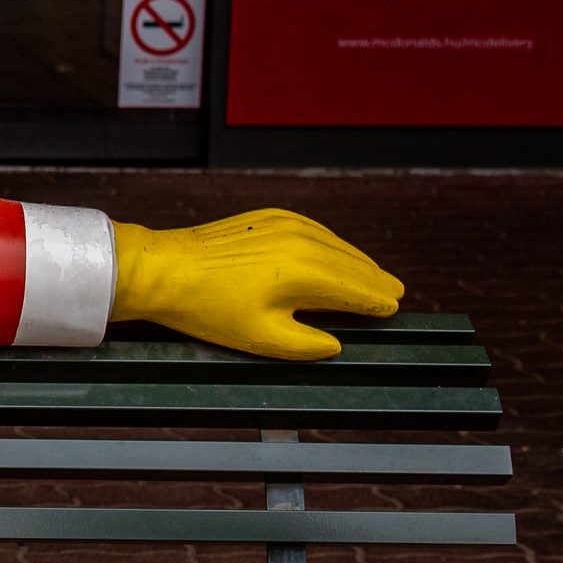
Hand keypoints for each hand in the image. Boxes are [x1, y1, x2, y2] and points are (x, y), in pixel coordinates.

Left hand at [109, 209, 403, 359]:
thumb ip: (306, 345)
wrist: (165, 269)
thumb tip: (335, 344)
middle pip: (351, 264)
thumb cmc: (209, 307)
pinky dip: (331, 243)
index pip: (355, 289)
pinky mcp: (267, 217)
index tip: (394, 309)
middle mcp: (302, 242)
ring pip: (334, 244)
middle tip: (397, 292)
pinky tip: (336, 253)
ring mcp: (284, 224)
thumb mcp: (261, 337)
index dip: (376, 302)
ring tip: (374, 275)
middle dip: (374, 280)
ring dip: (356, 260)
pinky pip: (313, 230)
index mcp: (306, 273)